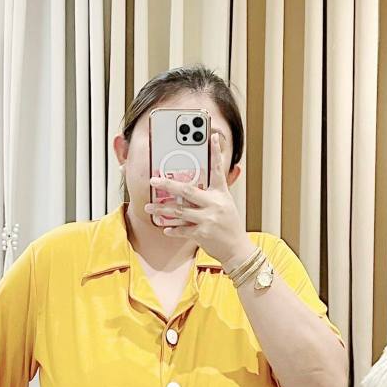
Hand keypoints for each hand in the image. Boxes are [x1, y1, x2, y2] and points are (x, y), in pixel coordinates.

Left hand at [144, 132, 250, 267]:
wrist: (237, 249)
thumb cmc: (229, 226)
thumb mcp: (225, 205)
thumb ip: (211, 195)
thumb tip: (193, 187)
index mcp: (221, 194)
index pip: (218, 170)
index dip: (216, 153)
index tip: (213, 137)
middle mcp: (214, 204)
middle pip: (187, 191)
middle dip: (168, 185)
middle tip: (154, 180)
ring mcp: (208, 219)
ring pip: (179, 212)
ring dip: (162, 210)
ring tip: (149, 208)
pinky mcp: (202, 234)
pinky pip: (182, 230)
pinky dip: (172, 230)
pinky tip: (164, 228)